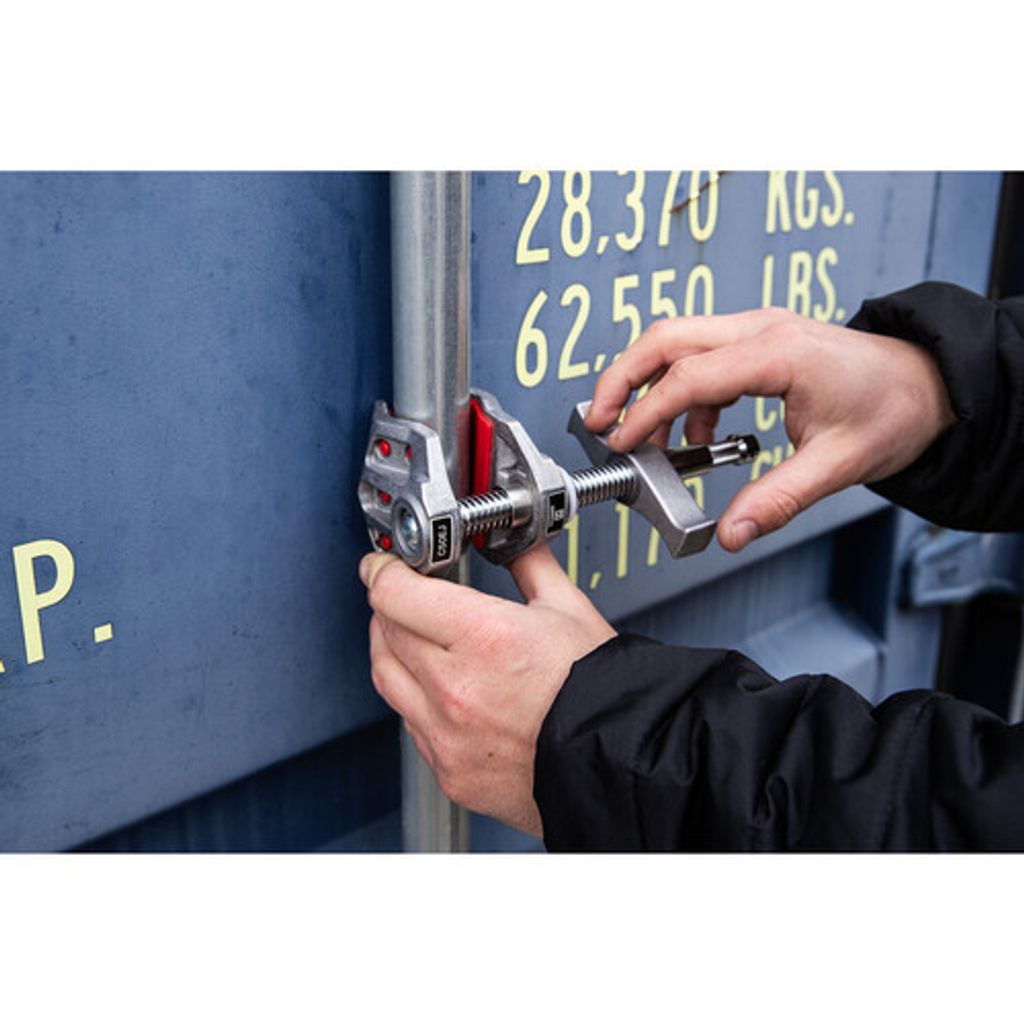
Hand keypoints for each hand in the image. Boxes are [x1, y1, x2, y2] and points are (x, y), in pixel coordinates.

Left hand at [361, 544, 615, 836]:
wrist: (623, 761)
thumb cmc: (603, 691)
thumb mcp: (569, 609)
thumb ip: (530, 565)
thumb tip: (516, 540)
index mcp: (483, 637)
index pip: (396, 594)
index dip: (384, 571)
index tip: (385, 566)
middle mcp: (455, 688)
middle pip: (386, 631)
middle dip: (390, 605)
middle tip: (404, 595)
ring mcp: (447, 735)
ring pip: (386, 678)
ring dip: (390, 649)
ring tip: (411, 636)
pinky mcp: (449, 771)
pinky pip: (410, 724)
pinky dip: (413, 699)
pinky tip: (437, 688)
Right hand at [586, 307, 956, 550]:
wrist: (930, 383)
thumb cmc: (894, 409)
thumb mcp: (838, 464)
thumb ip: (776, 500)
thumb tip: (729, 533)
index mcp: (778, 353)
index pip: (688, 377)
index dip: (646, 413)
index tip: (621, 442)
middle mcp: (762, 330)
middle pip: (666, 336)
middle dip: (622, 376)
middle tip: (597, 418)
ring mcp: (760, 330)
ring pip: (678, 338)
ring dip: (648, 381)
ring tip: (642, 434)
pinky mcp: (761, 342)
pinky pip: (703, 356)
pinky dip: (684, 391)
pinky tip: (696, 431)